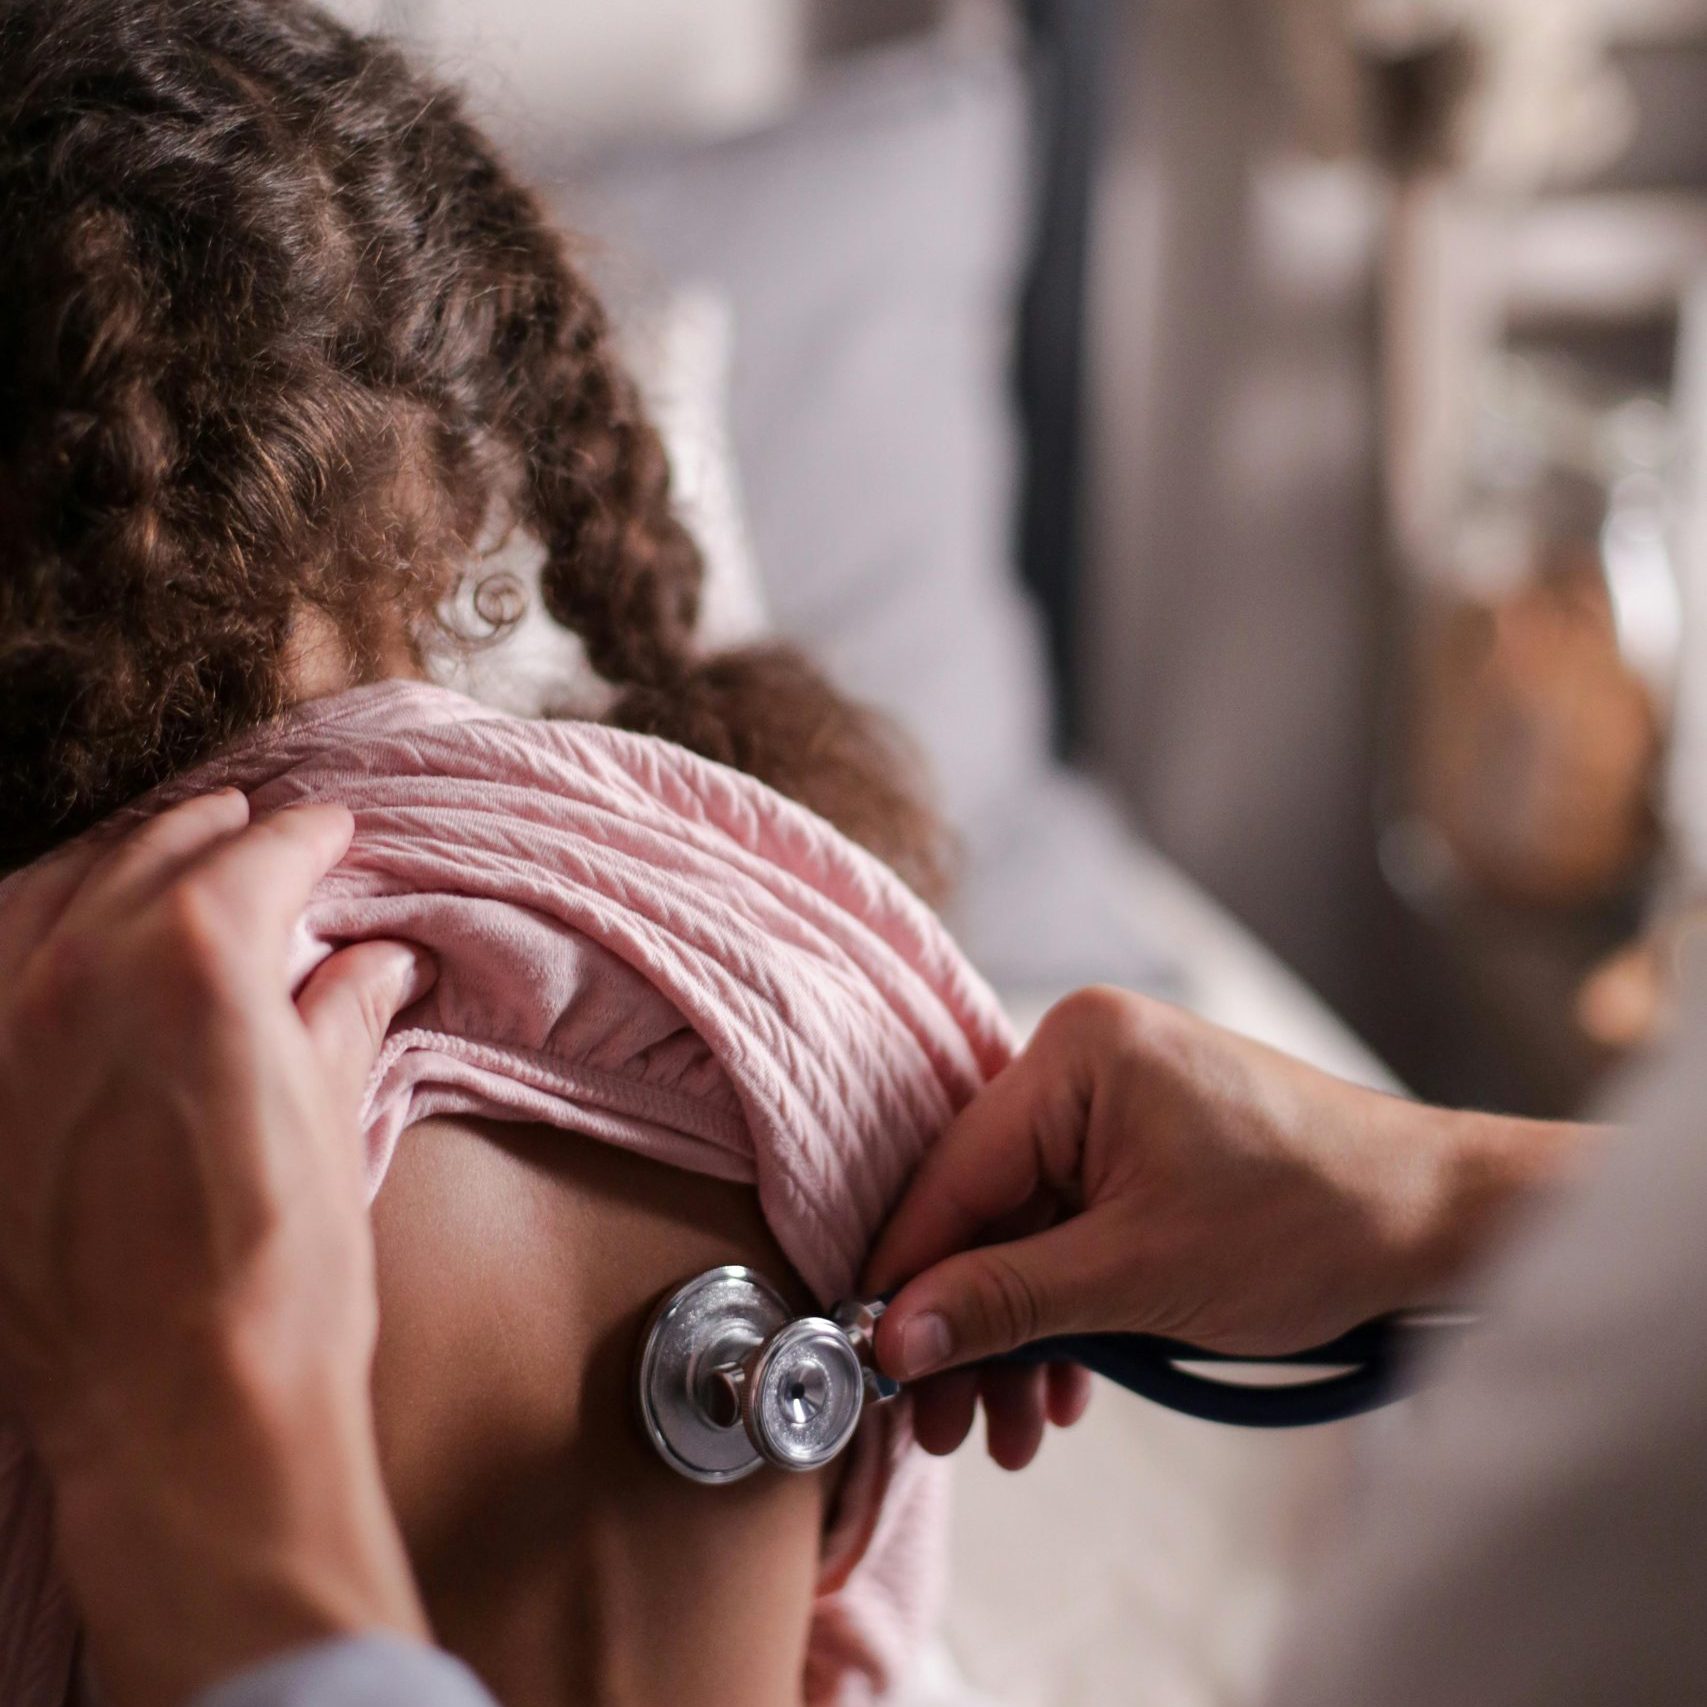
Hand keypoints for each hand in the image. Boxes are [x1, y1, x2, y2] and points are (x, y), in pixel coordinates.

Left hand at [0, 792, 433, 1706]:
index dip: (310, 837)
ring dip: (116, 864)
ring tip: (164, 863)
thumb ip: (337, 1018)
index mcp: (197, 963)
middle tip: (264, 833)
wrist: (181, 1419)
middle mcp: (78, 974)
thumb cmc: (281, 1280)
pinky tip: (66, 940)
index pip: (258, 855)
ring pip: (46, 891)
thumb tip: (370, 964)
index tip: (335, 833)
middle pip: (149, 853)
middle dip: (217, 834)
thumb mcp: (332, 1127)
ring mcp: (0, 1035)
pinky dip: (34, 930)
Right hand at [867, 987, 1595, 1469]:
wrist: (1442, 1222)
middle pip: (986, 1208)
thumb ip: (1006, 1301)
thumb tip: (894, 1335)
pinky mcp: (1147, 1146)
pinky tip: (1067, 1390)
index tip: (872, 1362)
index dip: (909, 1275)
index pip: (954, 1174)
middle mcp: (1086, 1062)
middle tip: (944, 1425)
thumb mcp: (1138, 1276)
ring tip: (1013, 1431)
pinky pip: (1076, 1228)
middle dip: (971, 1326)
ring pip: (1028, 1232)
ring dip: (1020, 1334)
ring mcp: (1119, 1102)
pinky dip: (1069, 1309)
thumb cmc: (1311, 1222)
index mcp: (1076, 1054)